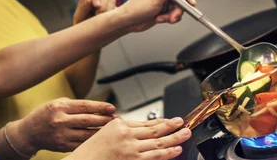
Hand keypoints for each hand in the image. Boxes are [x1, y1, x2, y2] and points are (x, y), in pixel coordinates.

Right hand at [9, 98, 116, 154]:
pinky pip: (82, 144)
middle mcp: (60, 120)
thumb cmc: (45, 114)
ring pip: (87, 134)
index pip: (84, 106)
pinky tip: (101, 139)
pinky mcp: (63, 146)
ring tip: (113, 130)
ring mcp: (61, 135)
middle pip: (88, 120)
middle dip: (105, 120)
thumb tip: (98, 108)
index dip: (100, 107)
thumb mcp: (56, 103)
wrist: (29, 133)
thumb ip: (74, 105)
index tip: (112, 108)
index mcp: (59, 107)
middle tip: (117, 119)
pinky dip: (93, 142)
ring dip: (102, 132)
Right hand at [66, 117, 190, 159]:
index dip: (161, 121)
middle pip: (154, 129)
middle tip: (182, 123)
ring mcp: (131, 148)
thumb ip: (121, 129)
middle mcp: (126, 135)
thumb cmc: (91, 151)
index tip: (170, 120)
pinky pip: (154, 156)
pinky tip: (176, 149)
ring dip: (174, 138)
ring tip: (185, 134)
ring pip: (158, 142)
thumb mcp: (104, 133)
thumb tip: (138, 129)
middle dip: (171, 126)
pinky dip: (167, 152)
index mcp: (119, 125)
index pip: (145, 123)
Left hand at [73, 0, 116, 24]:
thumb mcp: (79, 18)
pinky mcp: (114, 10)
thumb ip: (83, 8)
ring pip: (111, 0)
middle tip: (99, 15)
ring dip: (109, 8)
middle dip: (103, 5)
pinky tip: (111, 20)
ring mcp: (106, 4)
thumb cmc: (81, 25)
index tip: (97, 6)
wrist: (88, 35)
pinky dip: (115, 13)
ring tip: (105, 19)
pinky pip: (118, 8)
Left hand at [117, 0, 195, 32]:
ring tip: (162, 19)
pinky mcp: (162, 9)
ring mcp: (162, 0)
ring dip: (171, 15)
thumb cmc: (136, 8)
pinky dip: (168, 18)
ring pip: (177, 8)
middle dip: (177, 10)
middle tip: (173, 18)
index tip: (191, 3)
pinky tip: (159, 19)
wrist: (127, 22)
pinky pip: (173, 14)